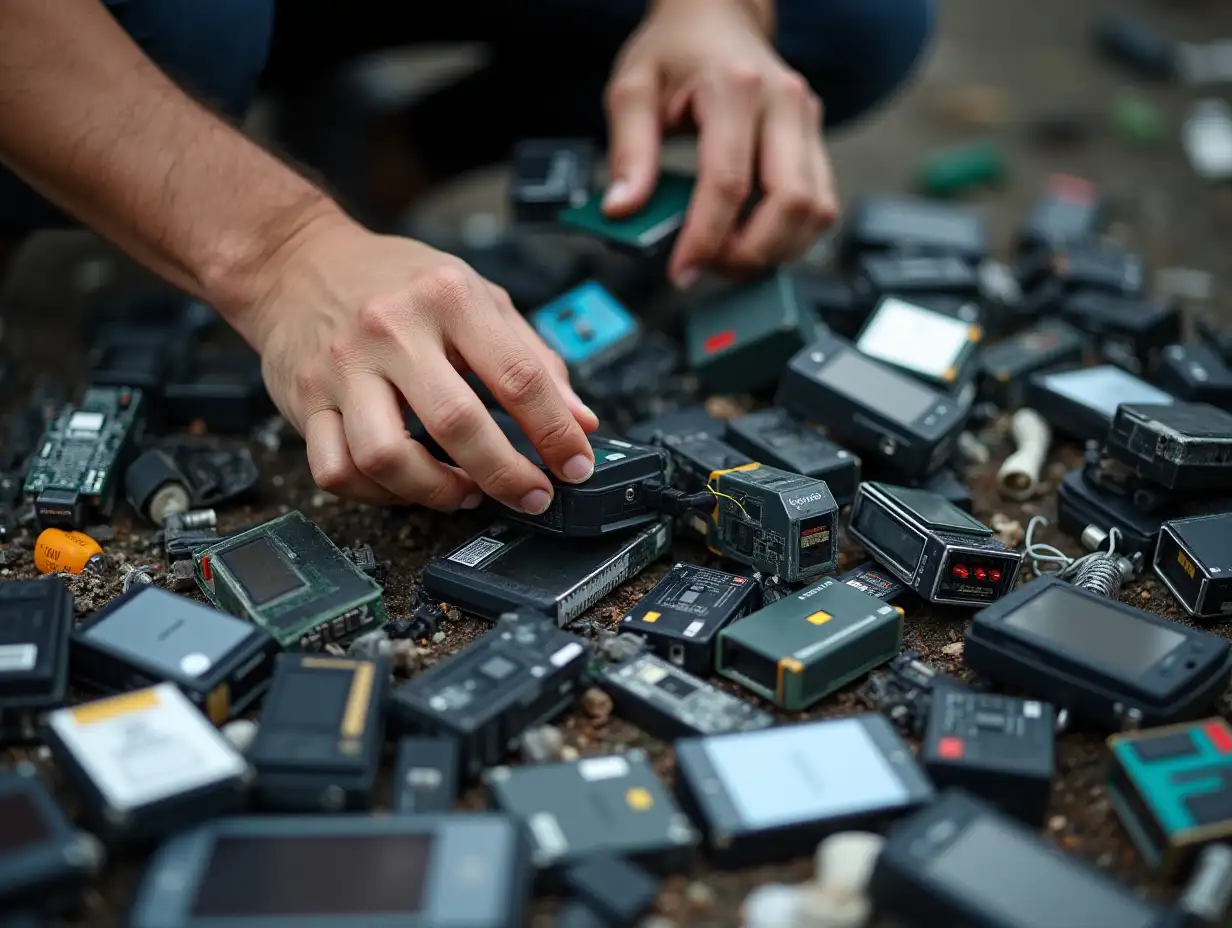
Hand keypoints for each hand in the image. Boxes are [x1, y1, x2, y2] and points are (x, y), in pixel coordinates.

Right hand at [243, 211, 599, 512]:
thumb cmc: (396, 282)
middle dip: (506, 475)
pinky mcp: (305, 401)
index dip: (556, 432)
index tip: (576, 464)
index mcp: (447, 297)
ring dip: (436, 492)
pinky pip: (337, 471)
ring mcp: (341, 369)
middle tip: (533, 495)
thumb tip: (580, 420)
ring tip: (466, 493)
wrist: (296, 262)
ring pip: (386, 457)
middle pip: (456, 423)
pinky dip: (378, 495)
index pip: (517, 376)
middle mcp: (390, 330)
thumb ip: (532, 356)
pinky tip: (408, 486)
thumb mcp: (477, 295)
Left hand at [604, 0, 837, 286]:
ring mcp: (807, 123)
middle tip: (707, 268)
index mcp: (736, 88)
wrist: (715, 17)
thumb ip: (628, 152)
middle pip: (789, 203)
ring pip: (816, 211)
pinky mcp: (815, 143)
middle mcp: (784, 104)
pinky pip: (819, 204)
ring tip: (726, 257)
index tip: (681, 271)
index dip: (706, 239)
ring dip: (774, 250)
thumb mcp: (633, 90)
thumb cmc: (675, 52)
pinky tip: (751, 239)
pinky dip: (789, 236)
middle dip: (749, 253)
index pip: (729, 184)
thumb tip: (622, 209)